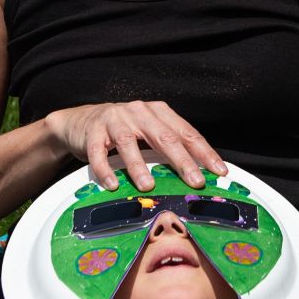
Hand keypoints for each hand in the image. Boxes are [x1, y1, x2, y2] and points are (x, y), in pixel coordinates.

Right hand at [44, 101, 226, 191]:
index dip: (204, 152)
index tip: (219, 171)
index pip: (186, 132)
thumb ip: (168, 146)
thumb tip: (198, 174)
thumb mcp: (148, 132)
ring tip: (149, 186)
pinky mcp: (92, 132)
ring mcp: (114, 120)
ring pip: (129, 142)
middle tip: (195, 181)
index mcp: (157, 111)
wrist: (80, 121)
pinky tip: (112, 185)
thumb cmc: (123, 130)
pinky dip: (105, 169)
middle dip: (182, 161)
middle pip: (164, 136)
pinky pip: (98, 152)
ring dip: (139, 166)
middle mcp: (138, 112)